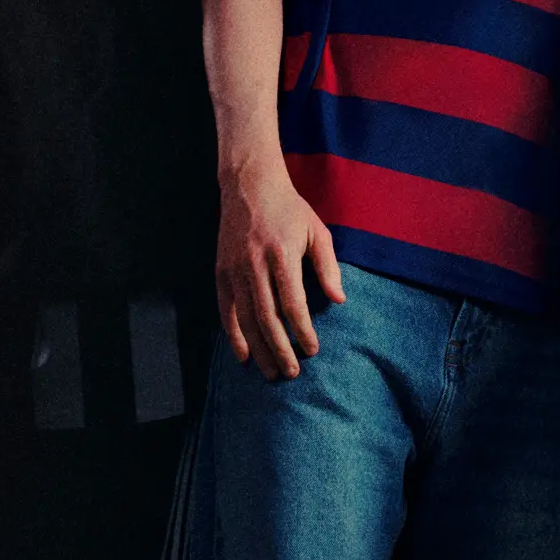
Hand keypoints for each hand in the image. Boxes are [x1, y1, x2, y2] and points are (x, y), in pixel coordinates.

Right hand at [215, 160, 344, 379]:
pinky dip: (234, 335)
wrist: (249, 185)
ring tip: (272, 372)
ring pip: (246, 319)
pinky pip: (227, 310)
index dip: (302, 330)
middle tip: (292, 373)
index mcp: (282, 254)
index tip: (312, 349)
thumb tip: (339, 300)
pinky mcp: (221, 272)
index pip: (293, 303)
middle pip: (267, 318)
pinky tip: (244, 356)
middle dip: (280, 349)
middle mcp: (255, 264)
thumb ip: (328, 266)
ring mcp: (235, 269)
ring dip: (259, 349)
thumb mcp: (316, 231)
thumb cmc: (289, 209)